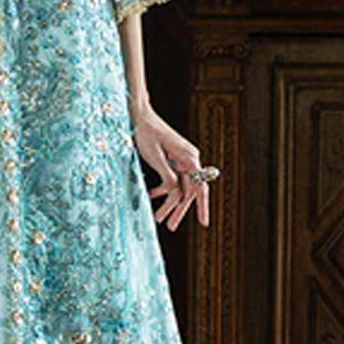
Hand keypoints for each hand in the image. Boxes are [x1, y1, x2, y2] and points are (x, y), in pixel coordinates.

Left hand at [130, 104, 211, 229]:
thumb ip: (167, 175)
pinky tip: (152, 196)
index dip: (202, 206)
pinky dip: (162, 188)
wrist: (140, 116)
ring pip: (178, 187)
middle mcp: (189, 160)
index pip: (199, 187)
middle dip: (178, 210)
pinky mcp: (172, 159)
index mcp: (189, 158)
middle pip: (188, 190)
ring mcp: (181, 160)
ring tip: (158, 217)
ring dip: (168, 202)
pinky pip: (171, 179)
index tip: (203, 223)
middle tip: (171, 227)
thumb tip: (175, 191)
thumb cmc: (147, 133)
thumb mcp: (155, 156)